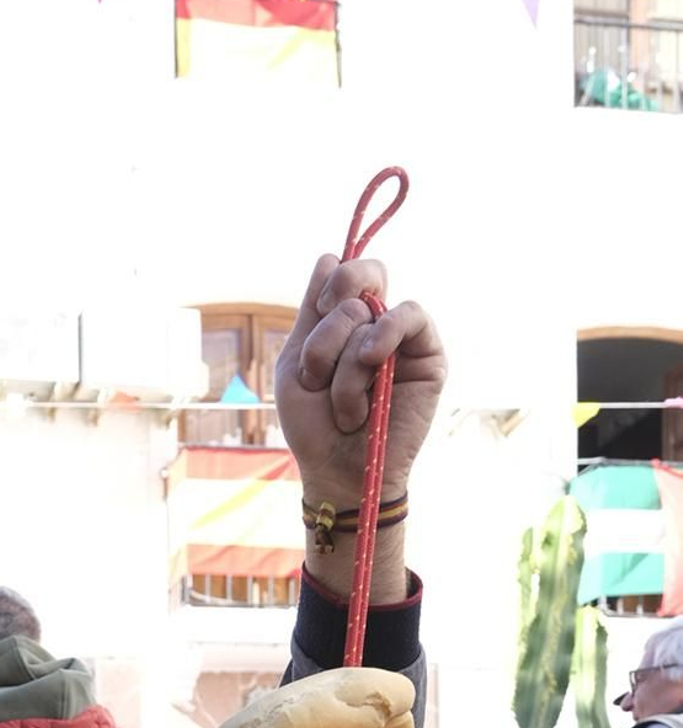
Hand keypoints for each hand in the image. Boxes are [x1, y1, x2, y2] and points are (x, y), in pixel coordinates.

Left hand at [275, 250, 446, 517]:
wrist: (338, 472)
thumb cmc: (314, 427)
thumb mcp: (296, 365)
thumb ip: (313, 313)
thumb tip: (329, 255)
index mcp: (345, 324)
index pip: (346, 271)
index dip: (332, 284)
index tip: (320, 312)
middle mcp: (376, 325)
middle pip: (357, 281)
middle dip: (327, 331)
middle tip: (318, 370)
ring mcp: (404, 340)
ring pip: (371, 311)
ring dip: (345, 364)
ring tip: (345, 407)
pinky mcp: (429, 356)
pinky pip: (410, 317)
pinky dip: (383, 338)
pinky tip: (372, 365)